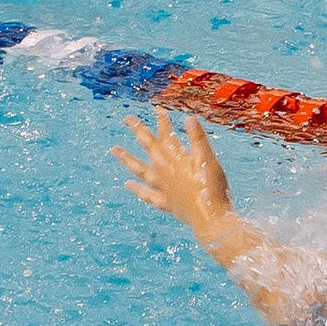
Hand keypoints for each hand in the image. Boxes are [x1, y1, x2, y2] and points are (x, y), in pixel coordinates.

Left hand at [114, 107, 247, 257]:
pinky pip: (147, 195)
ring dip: (127, 159)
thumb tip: (189, 118)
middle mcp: (164, 170)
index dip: (162, 120)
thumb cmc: (211, 187)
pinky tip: (128, 185)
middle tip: (127, 119)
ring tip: (114, 150)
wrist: (209, 217)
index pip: (166, 134)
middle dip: (139, 131)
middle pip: (149, 147)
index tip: (157, 108)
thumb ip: (198, 139)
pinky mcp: (165, 202)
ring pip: (140, 169)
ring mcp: (162, 186)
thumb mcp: (208, 160)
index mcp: (176, 158)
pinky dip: (137, 189)